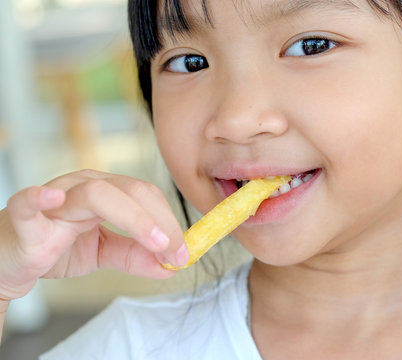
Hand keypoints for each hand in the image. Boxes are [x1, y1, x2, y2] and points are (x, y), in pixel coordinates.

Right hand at [0, 169, 187, 302]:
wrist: (11, 262)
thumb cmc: (55, 247)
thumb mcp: (103, 253)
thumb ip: (135, 256)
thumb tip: (172, 264)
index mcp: (105, 191)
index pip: (146, 195)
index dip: (170, 221)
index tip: (184, 250)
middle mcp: (83, 186)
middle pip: (131, 190)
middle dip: (160, 221)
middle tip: (175, 250)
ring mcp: (54, 198)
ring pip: (96, 194)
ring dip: (134, 218)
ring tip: (154, 242)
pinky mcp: (24, 218)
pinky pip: (29, 202)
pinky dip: (40, 199)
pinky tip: (55, 200)